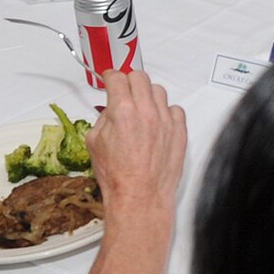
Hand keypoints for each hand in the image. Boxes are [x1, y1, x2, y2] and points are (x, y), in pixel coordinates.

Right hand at [88, 70, 186, 226]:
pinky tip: (157, 122)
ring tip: (141, 109)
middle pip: (139, 77)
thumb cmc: (118, 177)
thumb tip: (110, 111)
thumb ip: (103, 119)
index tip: (110, 79)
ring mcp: (165, 120)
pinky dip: (165, 112)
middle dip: (129, 81)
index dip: (110, 76)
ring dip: (148, 95)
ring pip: (158, 91)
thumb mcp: (94, 142)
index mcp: (122, 111)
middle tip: (125, 91)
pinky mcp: (179, 131)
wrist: (140, 197)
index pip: (117, 78)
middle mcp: (146, 111)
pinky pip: (175, 109)